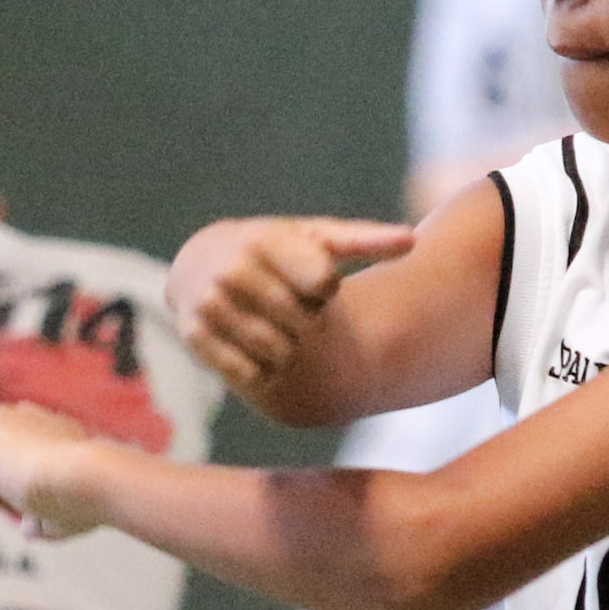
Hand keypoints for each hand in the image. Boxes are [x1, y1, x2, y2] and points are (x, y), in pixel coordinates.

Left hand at [0, 403, 111, 537]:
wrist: (85, 479)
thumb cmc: (82, 502)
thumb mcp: (63, 515)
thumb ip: (43, 517)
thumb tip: (28, 526)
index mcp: (47, 431)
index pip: (11, 458)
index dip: (11, 491)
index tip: (27, 507)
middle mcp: (21, 418)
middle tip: (12, 505)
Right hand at [166, 218, 414, 392]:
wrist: (198, 262)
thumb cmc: (273, 251)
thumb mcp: (314, 239)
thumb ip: (363, 240)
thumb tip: (414, 241)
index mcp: (266, 240)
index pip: (321, 282)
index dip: (325, 290)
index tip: (315, 282)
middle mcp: (233, 268)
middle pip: (301, 320)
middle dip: (307, 322)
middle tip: (294, 310)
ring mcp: (210, 302)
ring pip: (276, 349)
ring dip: (287, 348)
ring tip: (277, 329)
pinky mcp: (193, 334)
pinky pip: (245, 370)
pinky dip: (261, 368)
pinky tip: (258, 352)